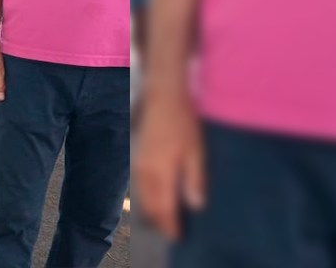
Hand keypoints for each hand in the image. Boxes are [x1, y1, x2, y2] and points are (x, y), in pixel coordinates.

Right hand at [133, 84, 205, 240]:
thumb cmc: (183, 123)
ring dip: (154, 211)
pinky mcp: (138, 159)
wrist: (163, 98)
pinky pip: (141, 186)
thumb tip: (196, 206)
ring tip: (166, 220)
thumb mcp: (196, 151)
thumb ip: (195, 180)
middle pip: (150, 206)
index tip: (178, 237)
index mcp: (161, 172)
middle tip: (173, 233)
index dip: (170, 225)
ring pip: (143, 197)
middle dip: (161, 222)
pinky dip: (149, 198)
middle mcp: (146, 172)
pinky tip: (158, 198)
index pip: (164, 208)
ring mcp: (140, 165)